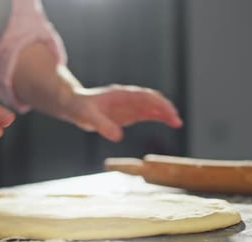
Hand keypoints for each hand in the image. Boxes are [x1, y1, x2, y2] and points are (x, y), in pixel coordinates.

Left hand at [61, 85, 182, 141]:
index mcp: (120, 94)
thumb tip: (118, 137)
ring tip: (177, 123)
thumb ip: (102, 125)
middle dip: (165, 108)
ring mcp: (129, 105)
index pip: (143, 96)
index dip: (156, 103)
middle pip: (151, 99)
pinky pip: (147, 113)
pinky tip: (169, 122)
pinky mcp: (129, 113)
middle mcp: (128, 98)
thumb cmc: (79, 107)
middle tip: (176, 121)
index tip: (167, 112)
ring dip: (165, 113)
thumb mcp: (87, 116)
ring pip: (152, 106)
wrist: (74, 105)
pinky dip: (158, 116)